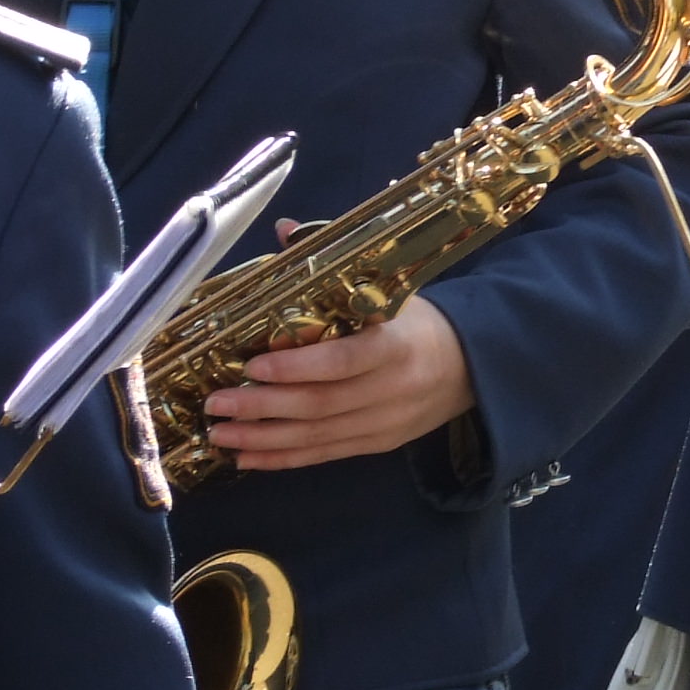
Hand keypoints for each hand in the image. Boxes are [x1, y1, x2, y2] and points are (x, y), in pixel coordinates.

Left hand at [205, 288, 477, 468]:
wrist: (473, 367)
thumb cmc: (418, 322)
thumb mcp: (390, 290)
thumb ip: (335, 267)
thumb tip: (285, 230)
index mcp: (397, 345)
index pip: (344, 360)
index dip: (297, 366)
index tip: (254, 365)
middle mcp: (391, 389)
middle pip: (321, 404)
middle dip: (263, 407)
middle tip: (216, 403)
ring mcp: (384, 423)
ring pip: (317, 436)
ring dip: (263, 439)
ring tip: (219, 435)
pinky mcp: (377, 444)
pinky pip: (324, 455)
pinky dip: (284, 459)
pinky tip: (247, 457)